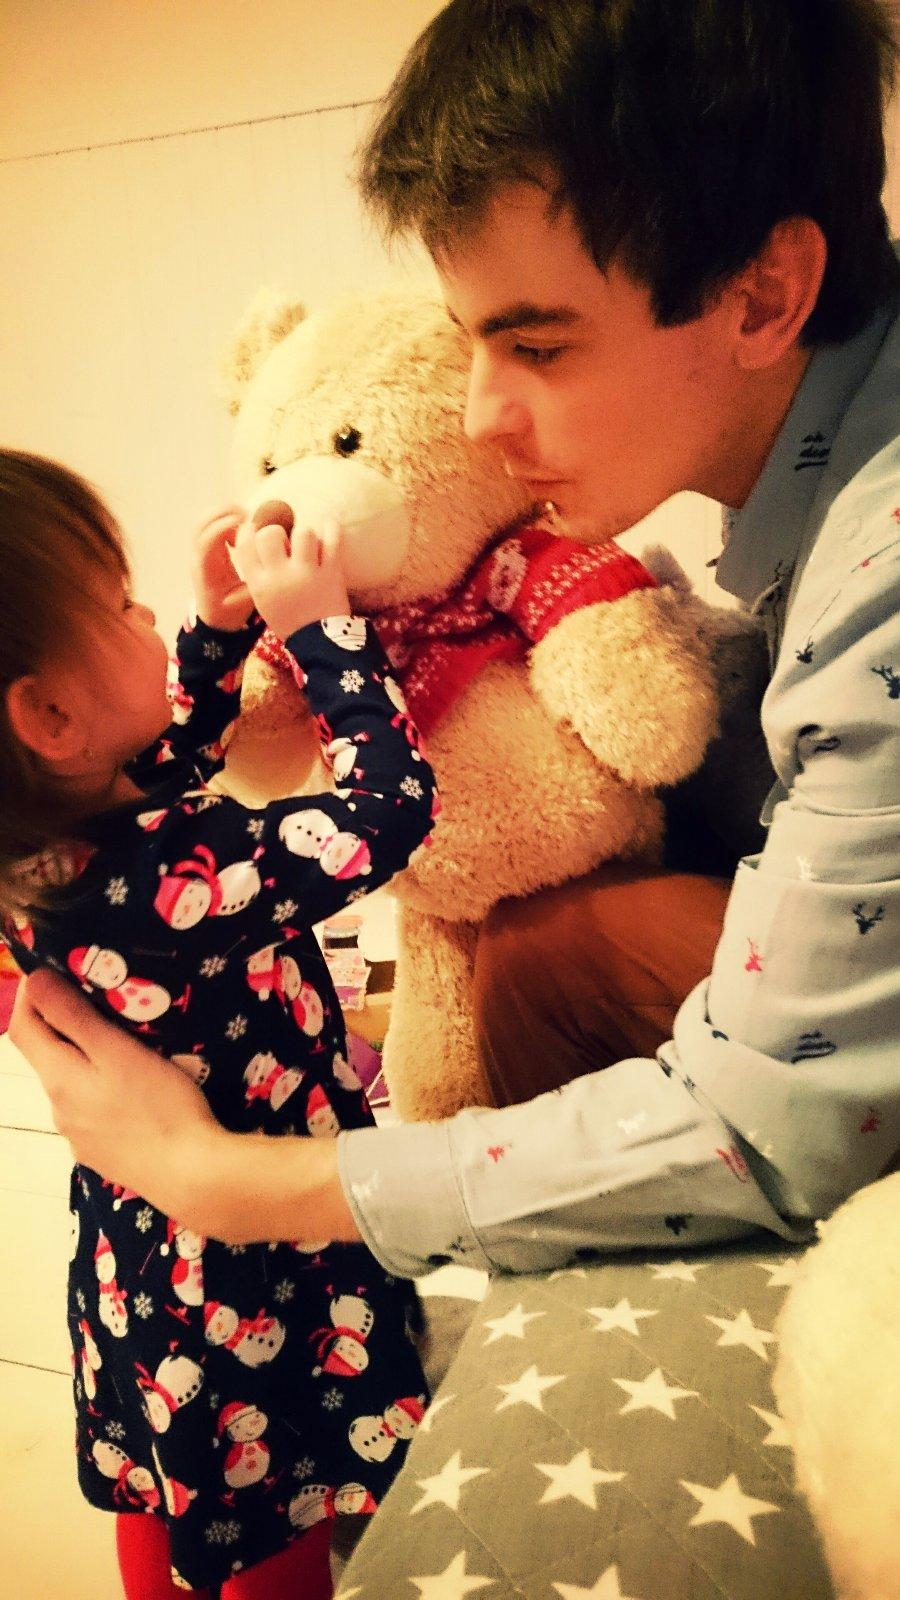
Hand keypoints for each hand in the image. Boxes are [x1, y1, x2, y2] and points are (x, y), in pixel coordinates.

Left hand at [10, 969, 361, 1245]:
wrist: (192, 1175)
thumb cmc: (160, 1106)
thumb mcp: (118, 1050)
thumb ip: (73, 1016)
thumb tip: (34, 979)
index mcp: (59, 1080)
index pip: (22, 1029)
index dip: (30, 995)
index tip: (53, 969)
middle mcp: (59, 1110)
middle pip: (46, 1057)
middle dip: (61, 1024)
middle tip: (97, 998)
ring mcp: (80, 1136)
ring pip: (70, 1085)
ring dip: (83, 1059)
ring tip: (123, 1043)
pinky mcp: (102, 1153)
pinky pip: (91, 1111)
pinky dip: (100, 1090)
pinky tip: (133, 1091)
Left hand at [192, 507, 253, 630]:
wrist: (215, 621)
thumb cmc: (231, 613)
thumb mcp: (248, 602)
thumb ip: (258, 581)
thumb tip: (269, 558)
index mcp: (207, 571)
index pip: (207, 541)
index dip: (223, 528)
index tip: (246, 524)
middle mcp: (198, 559)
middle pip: (201, 525)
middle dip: (223, 514)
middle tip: (249, 517)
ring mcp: (199, 552)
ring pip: (203, 522)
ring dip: (224, 514)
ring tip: (246, 519)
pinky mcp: (206, 549)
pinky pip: (209, 526)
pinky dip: (225, 519)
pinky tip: (241, 526)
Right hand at [238, 517, 349, 639]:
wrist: (321, 643)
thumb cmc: (291, 622)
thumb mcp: (264, 602)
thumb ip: (261, 575)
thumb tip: (265, 543)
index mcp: (259, 585)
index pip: (245, 545)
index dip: (249, 531)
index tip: (256, 527)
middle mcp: (280, 576)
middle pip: (270, 534)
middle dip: (278, 532)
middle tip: (287, 542)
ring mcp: (306, 572)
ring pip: (303, 533)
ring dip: (307, 535)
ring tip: (310, 544)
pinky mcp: (331, 571)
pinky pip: (332, 538)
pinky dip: (331, 528)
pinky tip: (329, 526)